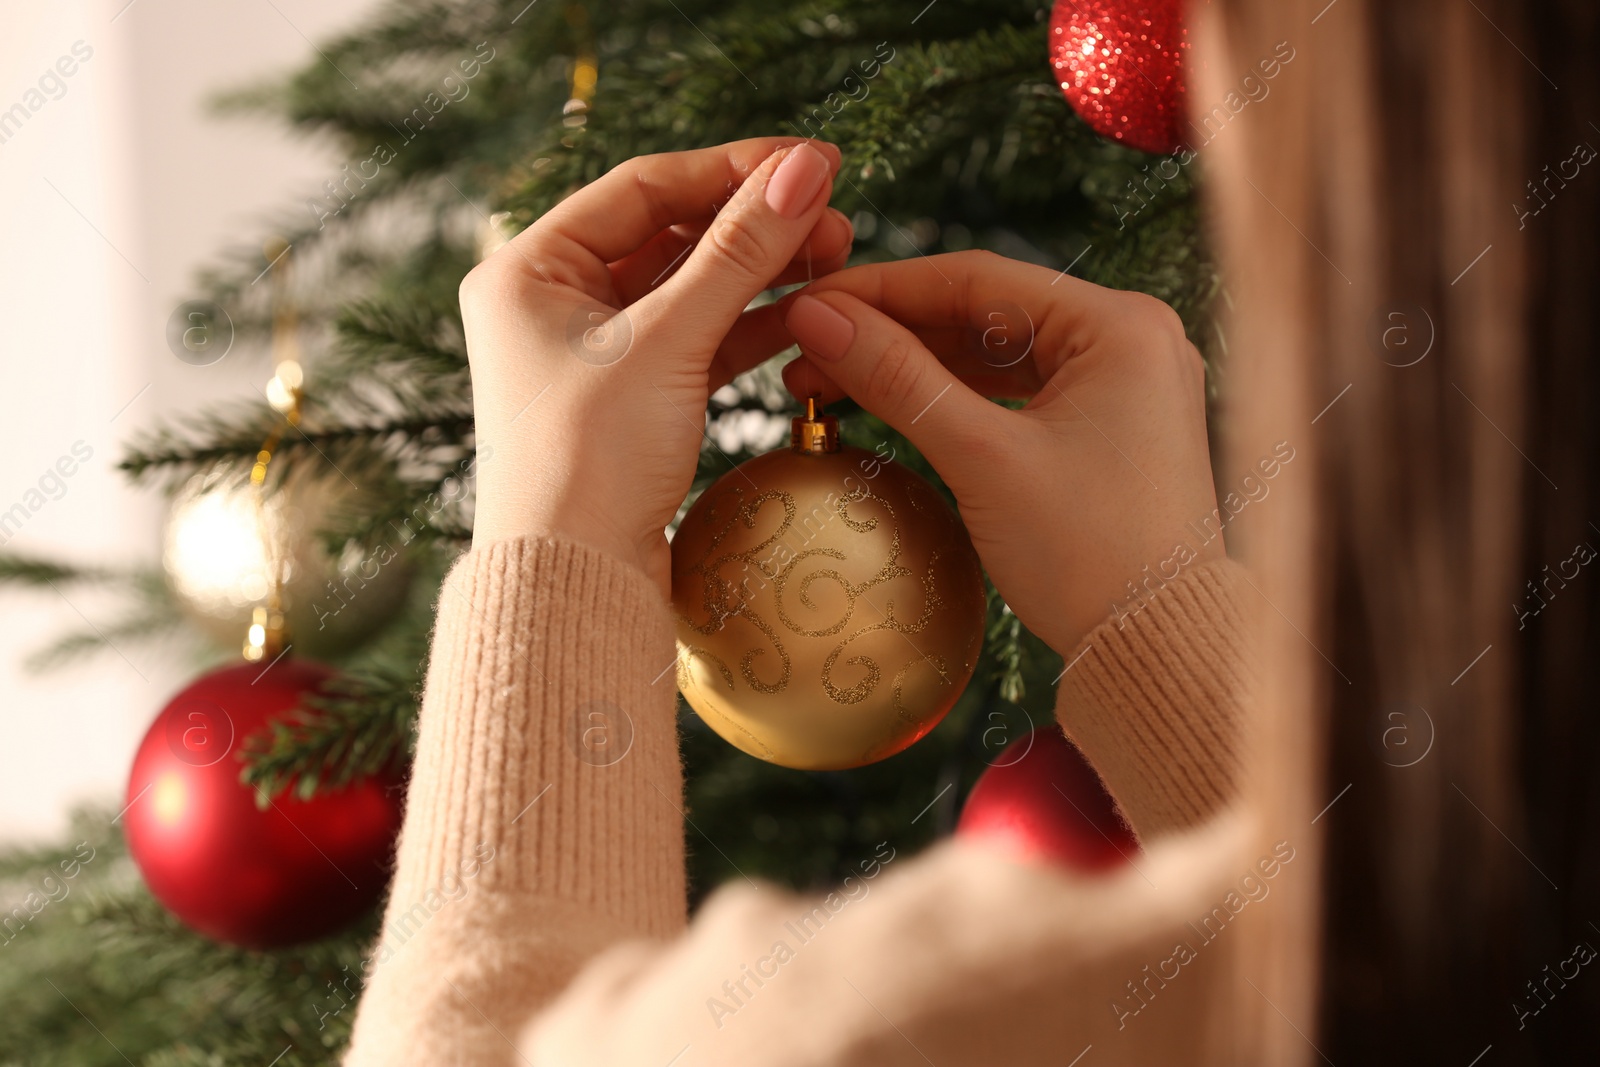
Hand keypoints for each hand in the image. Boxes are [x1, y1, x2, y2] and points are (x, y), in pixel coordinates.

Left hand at [459, 138, 849, 593]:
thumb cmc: (588, 463)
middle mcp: (552, 301)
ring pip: (689, 288)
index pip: (643, 188)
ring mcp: (592, 352)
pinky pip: (697, 340)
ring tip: (835, 256)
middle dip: (753, 222)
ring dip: (760, 272)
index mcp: (529, 269)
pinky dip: (749, 326)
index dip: (732, 168)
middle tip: (834, 214)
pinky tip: (808, 312)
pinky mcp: (629, 399)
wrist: (574, 586)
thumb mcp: (667, 344)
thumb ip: (738, 253)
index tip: (812, 160)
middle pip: (669, 234)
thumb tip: (803, 171)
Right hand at [779, 251, 1222, 656]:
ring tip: (832, 379)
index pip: (976, 277)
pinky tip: (894, 402)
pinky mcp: (1112, 426)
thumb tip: (816, 318)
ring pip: (996, 352)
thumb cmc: (1089, 556)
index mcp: (1120, 324)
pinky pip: (1018, 391)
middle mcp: (1132, 338)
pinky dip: (956, 396)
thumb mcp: (981, 458)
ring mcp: (1125, 382)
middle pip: (985, 311)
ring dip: (916, 365)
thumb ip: (897, 378)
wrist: (1158, 654)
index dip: (880, 288)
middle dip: (891, 331)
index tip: (808, 303)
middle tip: (806, 352)